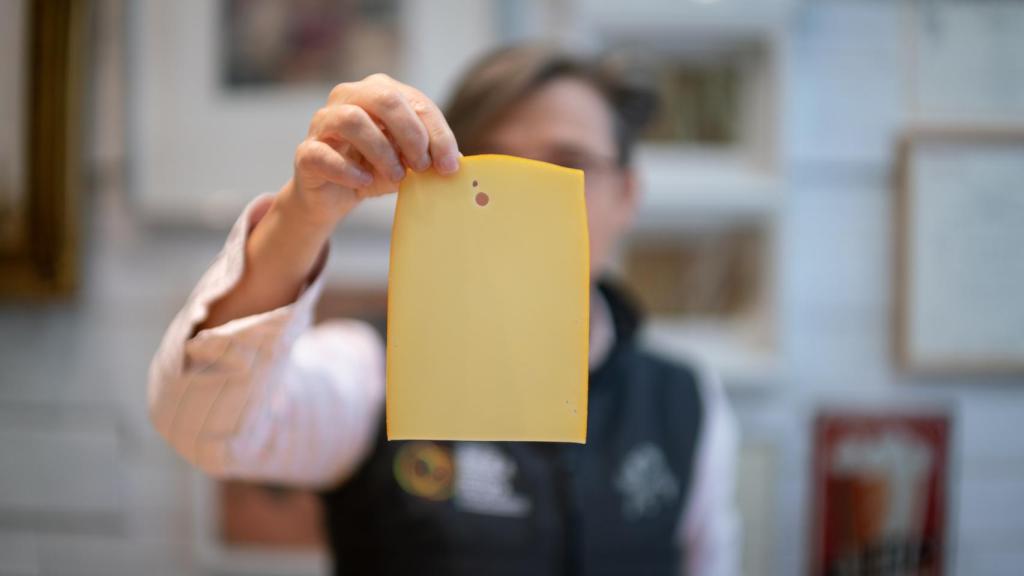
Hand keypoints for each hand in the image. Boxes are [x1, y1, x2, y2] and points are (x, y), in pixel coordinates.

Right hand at [284, 73, 459, 224]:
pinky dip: (349, 170)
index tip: (449, 166)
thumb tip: (457, 162)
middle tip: (423, 165)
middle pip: (383, 97)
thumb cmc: (375, 169)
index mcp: (379, 92)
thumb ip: (430, 156)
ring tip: (396, 176)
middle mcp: (348, 97)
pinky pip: (324, 154)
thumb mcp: (408, 162)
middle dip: (410, 133)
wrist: (334, 195)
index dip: (437, 134)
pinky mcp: (306, 152)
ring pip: (352, 120)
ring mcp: (323, 122)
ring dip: (382, 151)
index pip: (415, 101)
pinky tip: (364, 182)